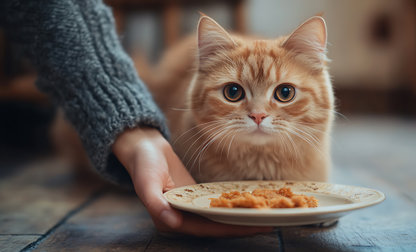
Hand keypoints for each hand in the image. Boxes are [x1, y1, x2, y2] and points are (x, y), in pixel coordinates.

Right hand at [112, 127, 271, 235]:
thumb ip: (155, 203)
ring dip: (241, 217)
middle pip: (217, 226)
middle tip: (270, 222)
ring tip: (266, 214)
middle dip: (243, 226)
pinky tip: (250, 200)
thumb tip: (172, 222)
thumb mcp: (145, 181)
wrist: (144, 148)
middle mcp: (182, 218)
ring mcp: (190, 208)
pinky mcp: (196, 197)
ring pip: (219, 217)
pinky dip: (232, 204)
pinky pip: (216, 204)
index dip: (231, 230)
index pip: (206, 229)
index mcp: (170, 220)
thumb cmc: (143, 164)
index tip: (255, 227)